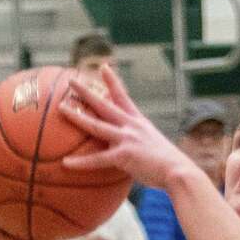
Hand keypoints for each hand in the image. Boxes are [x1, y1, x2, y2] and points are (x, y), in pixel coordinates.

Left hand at [58, 66, 194, 189]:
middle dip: (87, 91)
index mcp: (139, 122)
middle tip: (72, 80)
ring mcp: (126, 139)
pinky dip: (80, 163)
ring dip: (76, 116)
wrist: (179, 172)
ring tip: (61, 108)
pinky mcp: (123, 156)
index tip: (103, 67)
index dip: (112, 81)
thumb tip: (135, 154)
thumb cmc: (170, 165)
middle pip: (104, 104)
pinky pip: (97, 159)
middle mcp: (131, 126)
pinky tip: (65, 163)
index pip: (123, 97)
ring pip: (95, 125)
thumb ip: (142, 146)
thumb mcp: (156, 148)